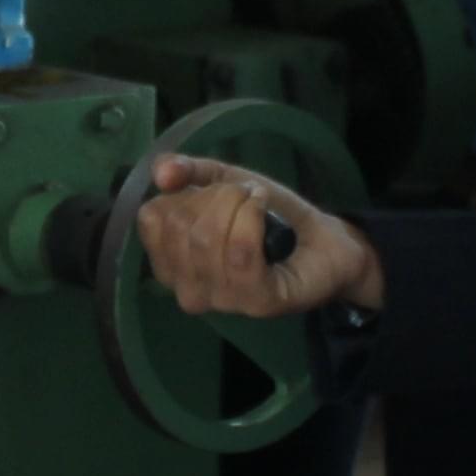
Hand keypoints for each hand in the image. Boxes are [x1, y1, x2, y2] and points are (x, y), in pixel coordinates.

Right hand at [128, 157, 382, 317]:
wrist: (323, 239)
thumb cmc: (269, 217)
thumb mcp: (223, 182)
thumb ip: (187, 172)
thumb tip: (160, 173)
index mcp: (171, 265)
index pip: (153, 219)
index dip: (186, 192)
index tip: (216, 192)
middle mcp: (188, 291)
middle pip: (180, 226)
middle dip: (218, 195)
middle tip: (246, 196)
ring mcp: (222, 302)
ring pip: (209, 238)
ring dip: (241, 204)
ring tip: (259, 204)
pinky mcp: (257, 303)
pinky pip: (240, 253)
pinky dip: (255, 218)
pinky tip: (268, 215)